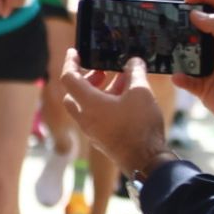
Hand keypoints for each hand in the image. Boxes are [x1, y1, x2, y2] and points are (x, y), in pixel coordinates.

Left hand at [60, 50, 170, 174]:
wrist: (145, 161)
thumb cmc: (140, 125)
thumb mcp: (141, 93)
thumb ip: (135, 73)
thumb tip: (133, 61)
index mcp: (87, 104)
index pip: (69, 78)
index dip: (71, 62)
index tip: (74, 52)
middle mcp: (84, 117)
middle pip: (74, 93)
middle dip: (87, 79)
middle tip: (102, 70)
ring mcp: (92, 130)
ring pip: (87, 105)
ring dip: (99, 91)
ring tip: (122, 81)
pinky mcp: (101, 138)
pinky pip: (97, 116)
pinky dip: (106, 104)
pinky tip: (127, 100)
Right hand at [173, 0, 213, 129]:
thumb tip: (194, 14)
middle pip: (193, 26)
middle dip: (179, 23)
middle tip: (167, 22)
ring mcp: (206, 63)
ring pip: (183, 51)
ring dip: (175, 50)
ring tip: (166, 47)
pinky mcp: (199, 84)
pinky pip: (183, 78)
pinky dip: (179, 77)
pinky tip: (179, 76)